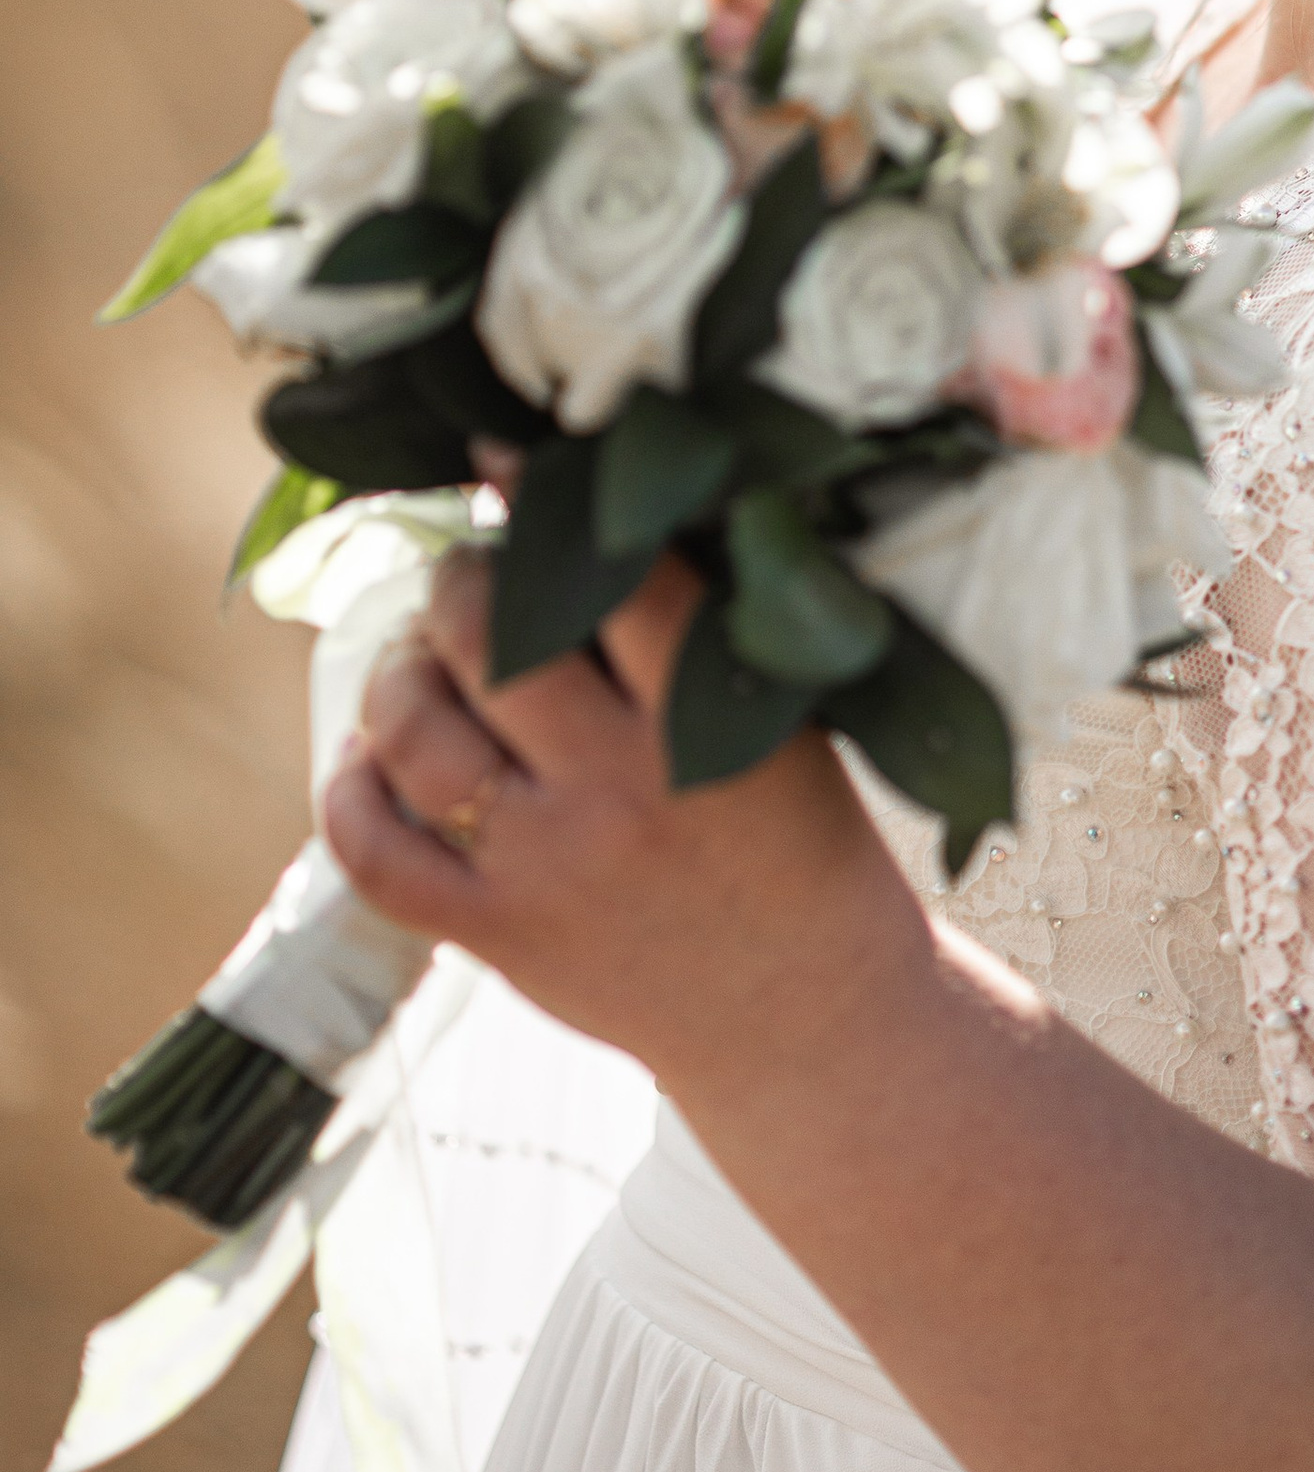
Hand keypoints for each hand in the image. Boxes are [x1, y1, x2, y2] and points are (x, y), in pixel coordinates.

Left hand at [323, 548, 909, 1084]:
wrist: (807, 1017)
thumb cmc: (804, 852)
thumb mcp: (784, 727)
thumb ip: (702, 639)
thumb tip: (598, 524)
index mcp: (707, 725)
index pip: (613, 581)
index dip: (549, 502)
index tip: (504, 453)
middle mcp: (618, 791)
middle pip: (491, 641)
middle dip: (461, 585)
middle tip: (470, 575)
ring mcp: (546, 869)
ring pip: (416, 735)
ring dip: (400, 674)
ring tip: (419, 656)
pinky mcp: (497, 938)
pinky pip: (375, 855)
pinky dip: (348, 793)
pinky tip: (364, 757)